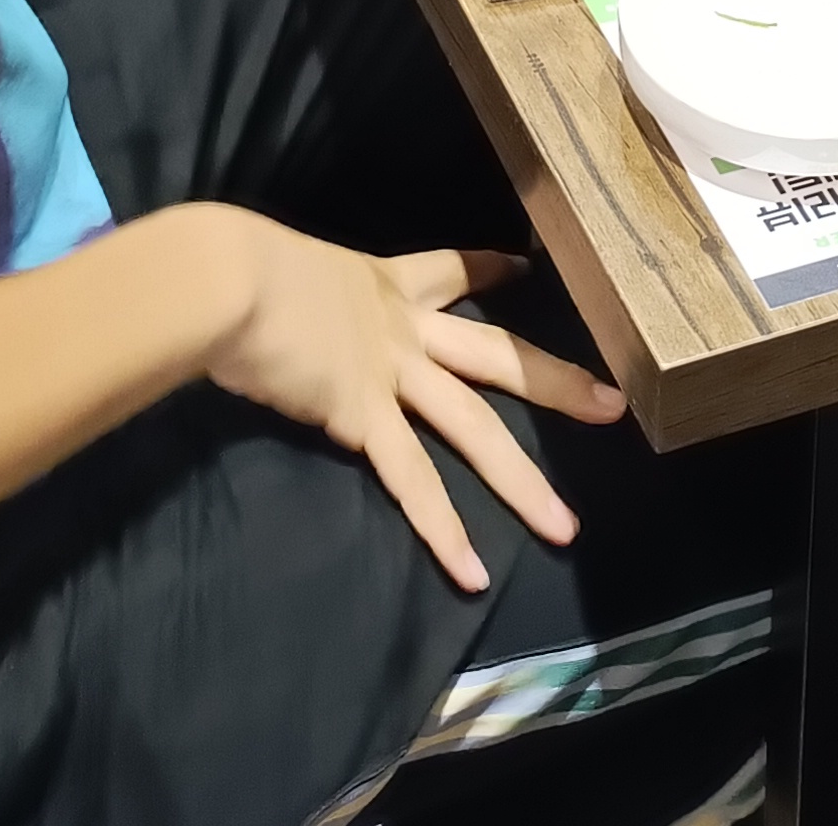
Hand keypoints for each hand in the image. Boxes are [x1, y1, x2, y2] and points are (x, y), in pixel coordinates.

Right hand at [201, 220, 620, 592]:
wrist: (226, 279)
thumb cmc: (235, 266)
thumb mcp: (280, 266)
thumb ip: (298, 292)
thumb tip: (269, 299)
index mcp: (378, 281)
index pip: (448, 269)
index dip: (489, 269)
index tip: (527, 266)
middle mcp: (398, 324)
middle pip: (494, 353)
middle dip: (555, 381)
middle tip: (612, 404)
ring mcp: (389, 371)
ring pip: (472, 429)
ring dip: (522, 483)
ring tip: (566, 528)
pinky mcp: (362, 414)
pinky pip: (412, 480)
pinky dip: (443, 530)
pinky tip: (472, 572)